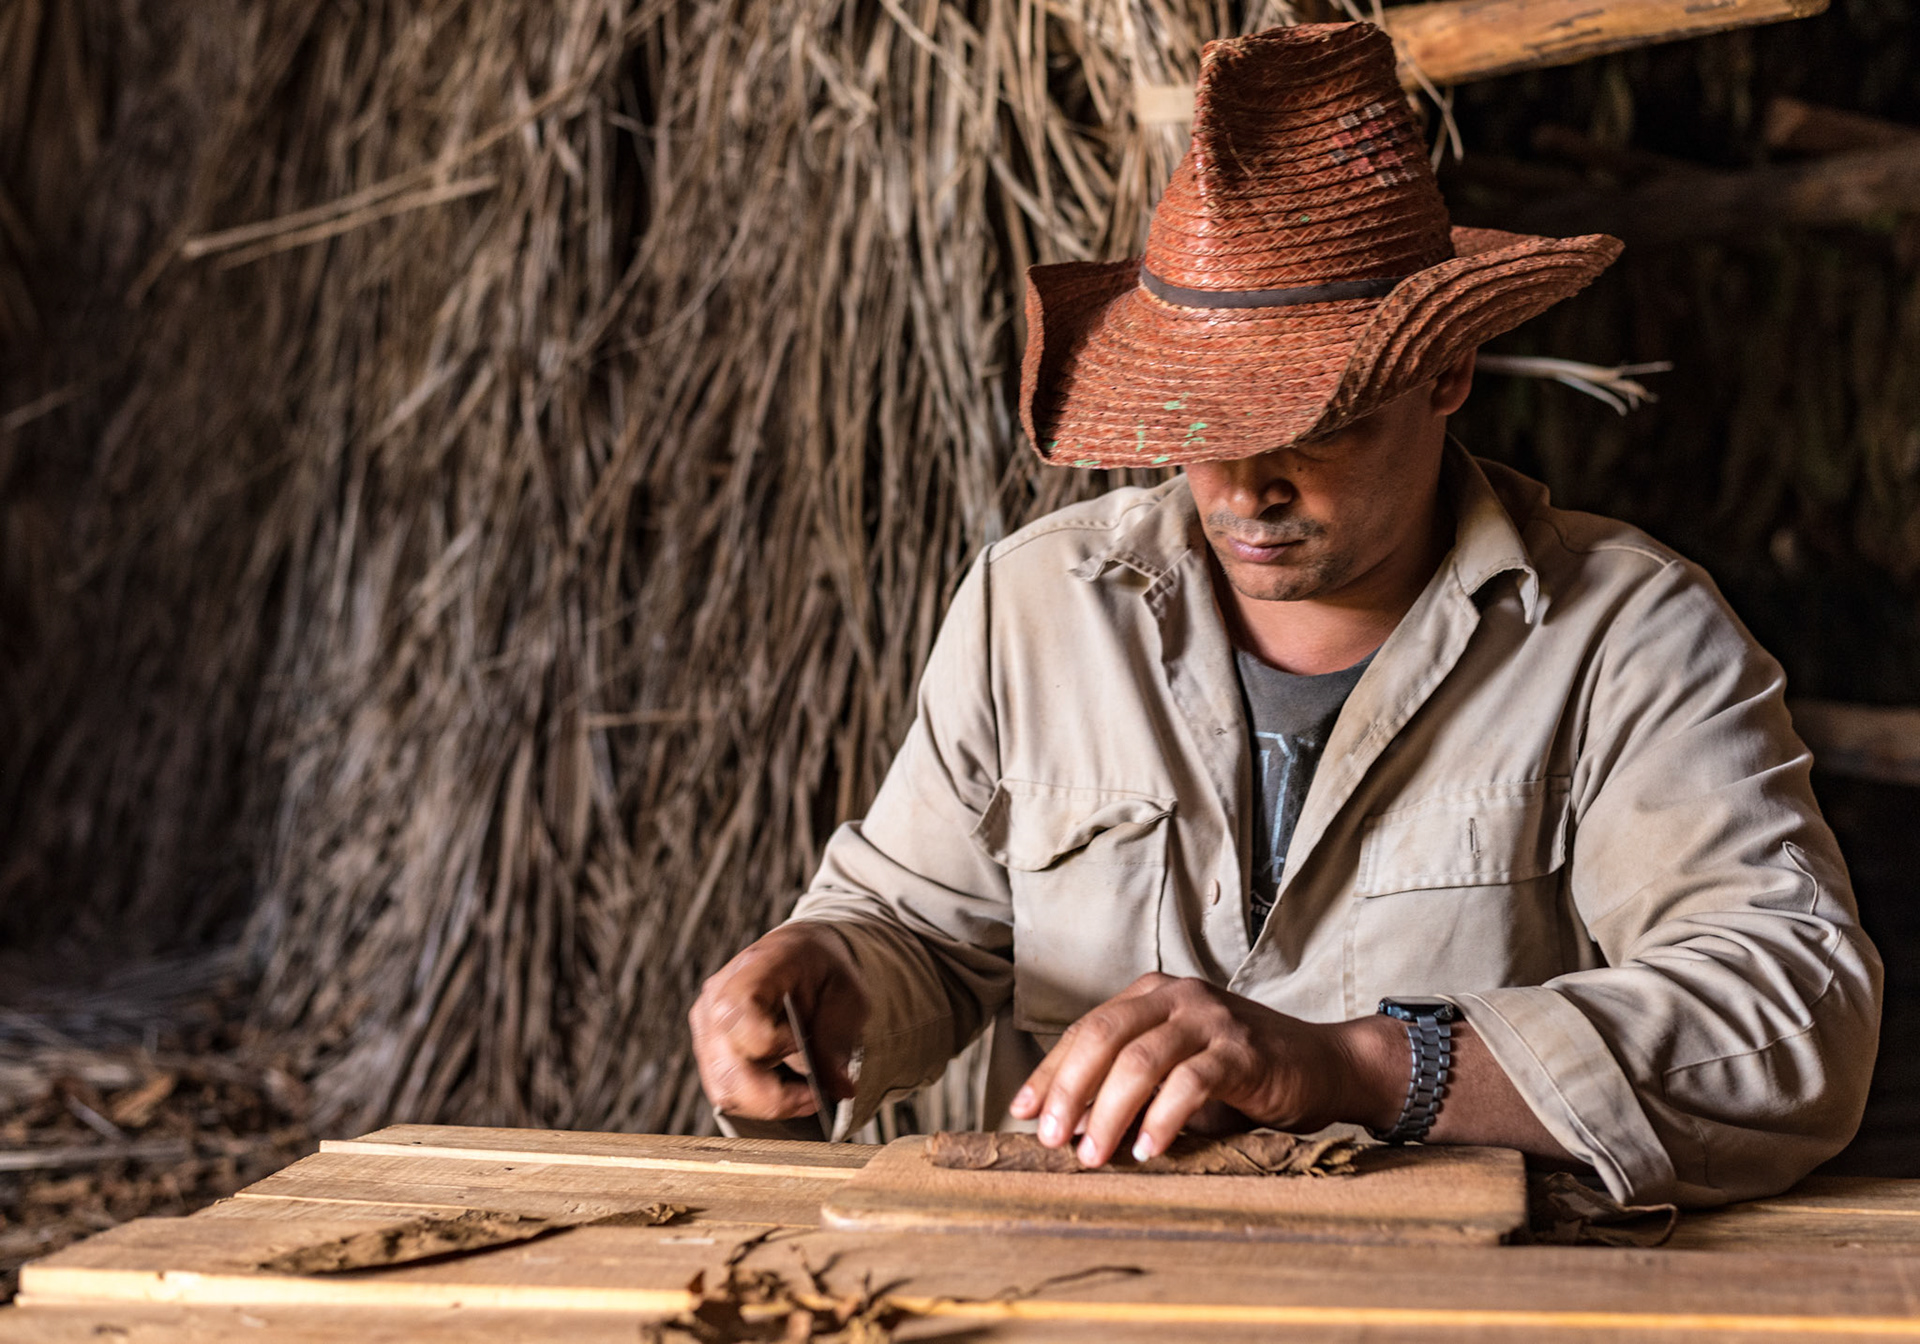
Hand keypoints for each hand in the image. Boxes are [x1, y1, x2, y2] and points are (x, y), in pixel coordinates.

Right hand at [690, 922, 868, 1121]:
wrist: (798, 957)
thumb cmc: (822, 971)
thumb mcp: (848, 993)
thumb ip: (838, 1039)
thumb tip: (839, 1090)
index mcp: (754, 968)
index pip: (737, 1012)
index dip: (770, 1041)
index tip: (804, 1044)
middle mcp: (718, 997)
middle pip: (727, 1064)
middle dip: (775, 1095)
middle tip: (815, 1097)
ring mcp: (707, 1026)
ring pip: (724, 1088)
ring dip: (769, 1103)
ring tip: (806, 1095)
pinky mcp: (708, 1051)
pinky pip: (725, 1092)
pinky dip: (758, 1101)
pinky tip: (786, 1089)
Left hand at [1006, 973, 1400, 1166]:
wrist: (1323, 1065)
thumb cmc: (1241, 1075)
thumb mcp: (1176, 1071)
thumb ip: (1130, 1086)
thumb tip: (1069, 1128)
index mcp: (1152, 994)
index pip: (1086, 1030)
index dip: (1050, 1072)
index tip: (1021, 1112)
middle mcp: (1176, 996)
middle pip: (1103, 1037)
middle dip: (1069, 1090)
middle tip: (1051, 1139)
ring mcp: (1210, 1019)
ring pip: (1140, 1060)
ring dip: (1109, 1112)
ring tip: (1093, 1156)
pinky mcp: (1242, 1049)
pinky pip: (1189, 1082)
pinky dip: (1162, 1119)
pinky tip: (1148, 1151)